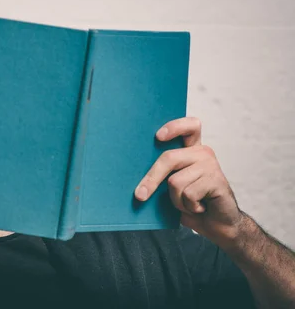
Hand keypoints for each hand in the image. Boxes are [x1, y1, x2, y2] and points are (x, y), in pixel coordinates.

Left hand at [134, 117, 244, 248]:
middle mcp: (202, 153)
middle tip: (140, 196)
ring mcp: (211, 165)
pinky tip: (199, 207)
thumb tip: (133, 172)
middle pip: (169, 158)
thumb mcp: (173, 186)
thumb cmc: (191, 203)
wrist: (217, 224)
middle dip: (151, 179)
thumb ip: (163, 175)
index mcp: (191, 149)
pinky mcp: (216, 180)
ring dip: (177, 200)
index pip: (189, 126)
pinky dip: (188, 206)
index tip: (158, 136)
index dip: (174, 127)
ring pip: (175, 181)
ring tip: (188, 203)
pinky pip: (188, 194)